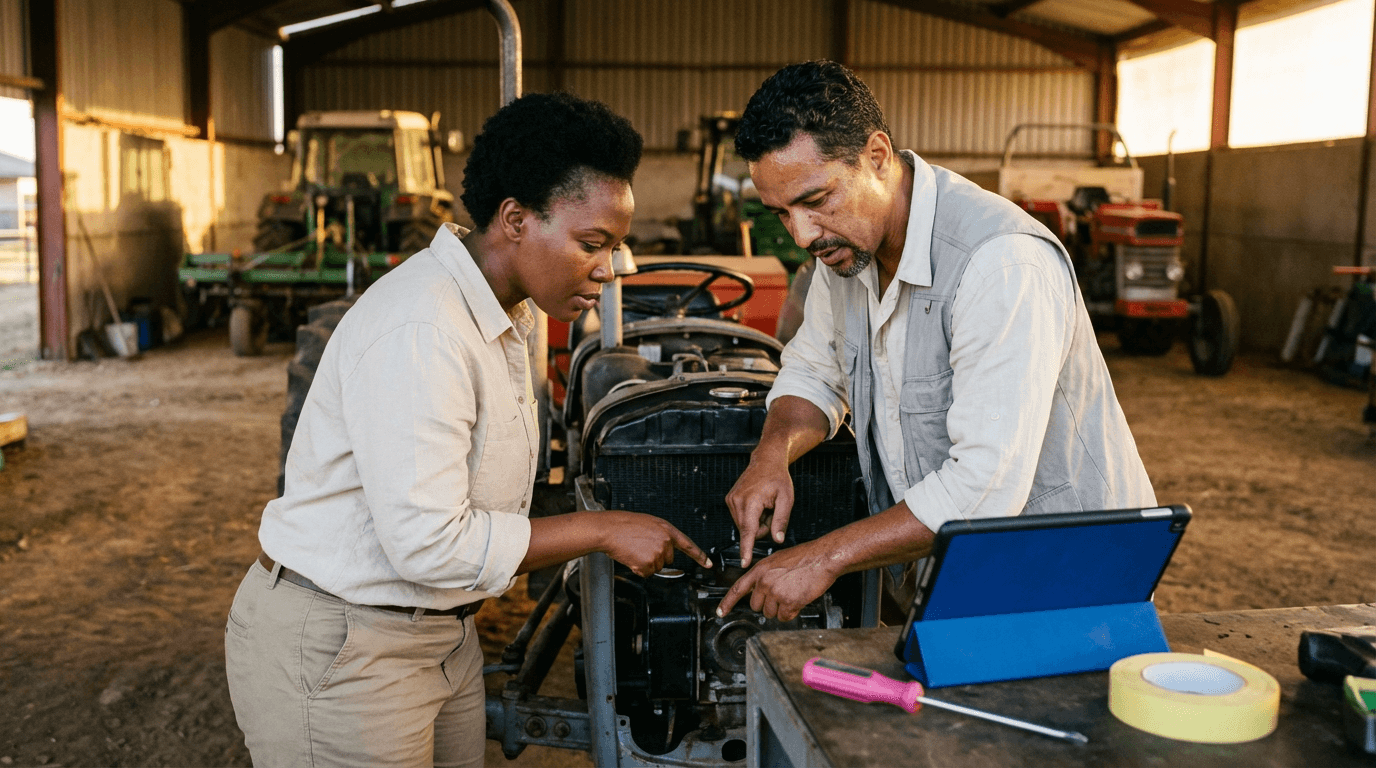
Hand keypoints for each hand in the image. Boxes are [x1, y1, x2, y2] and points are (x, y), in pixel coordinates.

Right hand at [599, 512, 711, 576]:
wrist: (609, 529)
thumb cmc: (624, 524)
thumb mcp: (648, 523)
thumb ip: (661, 534)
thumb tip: (664, 546)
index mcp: (667, 529)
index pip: (688, 544)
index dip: (699, 556)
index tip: (708, 564)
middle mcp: (665, 542)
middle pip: (668, 560)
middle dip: (656, 557)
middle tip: (641, 547)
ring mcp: (658, 553)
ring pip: (656, 567)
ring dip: (645, 563)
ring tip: (634, 550)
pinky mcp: (648, 564)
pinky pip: (646, 573)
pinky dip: (638, 569)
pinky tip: (632, 557)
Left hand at [715, 541, 837, 621]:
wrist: (823, 558)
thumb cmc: (804, 557)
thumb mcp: (777, 560)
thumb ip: (765, 575)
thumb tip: (760, 589)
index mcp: (760, 570)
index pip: (738, 588)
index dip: (728, 602)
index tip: (720, 611)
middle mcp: (764, 581)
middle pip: (757, 606)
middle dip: (767, 604)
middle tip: (782, 595)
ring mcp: (776, 592)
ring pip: (771, 613)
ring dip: (781, 609)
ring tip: (792, 594)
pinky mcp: (788, 602)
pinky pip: (785, 617)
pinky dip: (792, 612)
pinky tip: (798, 600)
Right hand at [724, 455, 793, 566]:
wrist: (766, 460)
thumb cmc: (778, 477)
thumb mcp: (786, 499)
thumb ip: (781, 521)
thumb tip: (777, 540)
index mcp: (751, 501)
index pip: (748, 531)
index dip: (747, 549)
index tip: (744, 563)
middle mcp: (736, 501)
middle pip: (750, 531)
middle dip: (762, 527)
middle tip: (772, 510)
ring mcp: (731, 501)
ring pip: (745, 526)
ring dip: (757, 521)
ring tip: (765, 505)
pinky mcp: (729, 500)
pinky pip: (741, 519)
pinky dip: (751, 516)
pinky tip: (758, 503)